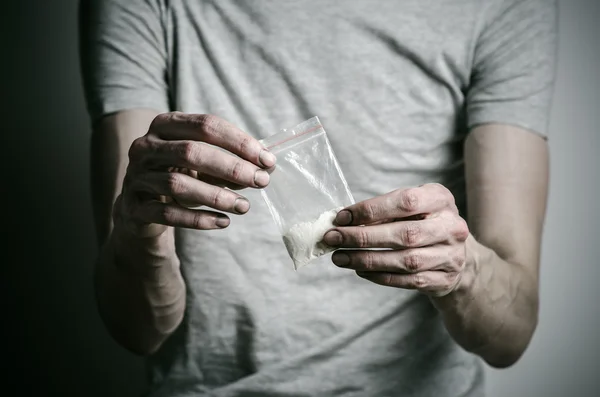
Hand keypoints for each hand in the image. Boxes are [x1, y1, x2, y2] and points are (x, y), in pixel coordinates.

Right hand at [115, 112, 275, 237]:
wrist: (141, 207)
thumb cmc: (181, 176)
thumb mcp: (204, 165)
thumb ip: (231, 163)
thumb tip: (266, 167)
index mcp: (165, 125)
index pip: (205, 125)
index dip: (239, 142)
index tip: (267, 160)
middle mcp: (145, 147)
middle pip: (190, 152)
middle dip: (231, 167)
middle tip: (261, 181)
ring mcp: (136, 177)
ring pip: (178, 184)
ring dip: (217, 196)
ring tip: (244, 206)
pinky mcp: (134, 207)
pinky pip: (167, 213)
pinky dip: (198, 219)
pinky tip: (223, 222)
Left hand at [323, 183, 469, 296]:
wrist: (457, 255)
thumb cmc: (424, 223)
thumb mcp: (412, 207)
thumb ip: (384, 211)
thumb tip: (344, 221)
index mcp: (441, 199)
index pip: (405, 202)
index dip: (371, 210)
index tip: (342, 217)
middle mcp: (451, 227)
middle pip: (404, 234)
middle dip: (363, 237)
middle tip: (333, 238)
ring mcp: (451, 256)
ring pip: (405, 261)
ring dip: (366, 259)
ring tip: (340, 257)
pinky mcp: (444, 280)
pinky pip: (408, 281)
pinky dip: (380, 276)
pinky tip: (359, 270)